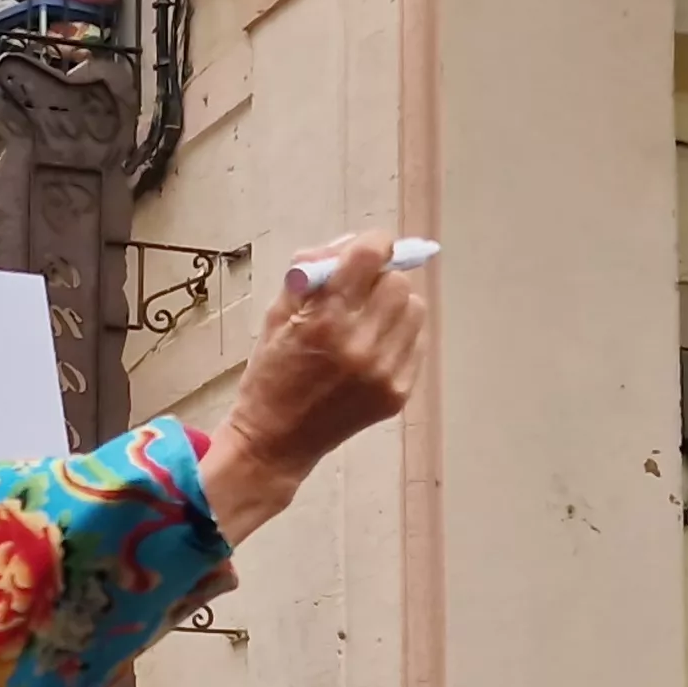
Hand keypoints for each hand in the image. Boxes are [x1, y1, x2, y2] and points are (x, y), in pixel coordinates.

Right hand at [201, 229, 430, 543]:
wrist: (276, 442)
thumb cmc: (271, 374)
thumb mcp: (276, 315)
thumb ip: (312, 275)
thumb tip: (350, 247)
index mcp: (324, 321)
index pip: (370, 255)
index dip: (371, 244)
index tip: (367, 250)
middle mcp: (360, 345)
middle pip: (397, 282)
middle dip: (378, 280)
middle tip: (358, 294)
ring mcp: (384, 372)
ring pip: (414, 309)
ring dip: (393, 307)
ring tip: (367, 323)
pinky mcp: (398, 392)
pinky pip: (417, 342)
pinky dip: (398, 337)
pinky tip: (372, 349)